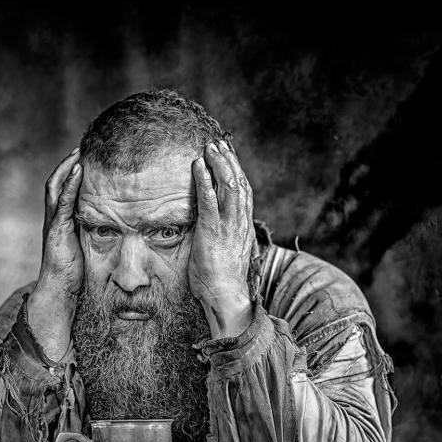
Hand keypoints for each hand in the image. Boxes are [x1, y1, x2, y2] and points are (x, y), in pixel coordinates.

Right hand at [27, 148, 84, 360]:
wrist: (61, 293)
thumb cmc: (76, 276)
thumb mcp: (88, 250)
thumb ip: (97, 236)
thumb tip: (119, 229)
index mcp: (63, 222)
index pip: (65, 190)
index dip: (73, 173)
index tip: (86, 157)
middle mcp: (55, 219)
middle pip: (58, 182)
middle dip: (69, 164)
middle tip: (81, 147)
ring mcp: (54, 223)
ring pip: (56, 187)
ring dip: (68, 168)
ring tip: (78, 152)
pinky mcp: (56, 230)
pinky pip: (62, 202)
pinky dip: (69, 185)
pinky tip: (79, 171)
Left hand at [189, 140, 255, 338]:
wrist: (225, 297)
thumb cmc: (221, 281)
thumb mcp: (224, 254)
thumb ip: (223, 238)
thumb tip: (215, 232)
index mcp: (242, 227)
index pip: (243, 192)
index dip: (236, 171)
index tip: (227, 156)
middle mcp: (239, 223)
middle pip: (239, 183)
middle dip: (229, 161)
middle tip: (218, 144)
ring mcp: (227, 226)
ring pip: (229, 187)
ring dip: (219, 164)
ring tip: (209, 148)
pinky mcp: (213, 231)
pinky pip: (209, 200)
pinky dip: (205, 181)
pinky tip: (198, 166)